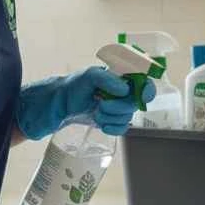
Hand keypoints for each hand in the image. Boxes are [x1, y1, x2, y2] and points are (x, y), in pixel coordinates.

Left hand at [15, 66, 148, 140]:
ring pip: (128, 117)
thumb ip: (106, 79)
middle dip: (120, 106)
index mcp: (120, 77)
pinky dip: (112, 127)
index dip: (146, 89)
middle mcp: (121, 92)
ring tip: (95, 111)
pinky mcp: (110, 120)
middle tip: (101, 103)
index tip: (141, 96)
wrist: (57, 106)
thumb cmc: (72, 87)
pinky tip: (101, 124)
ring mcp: (116, 107)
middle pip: (136, 102)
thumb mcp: (88, 77)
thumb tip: (124, 88)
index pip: (143, 81)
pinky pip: (121, 128)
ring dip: (111, 116)